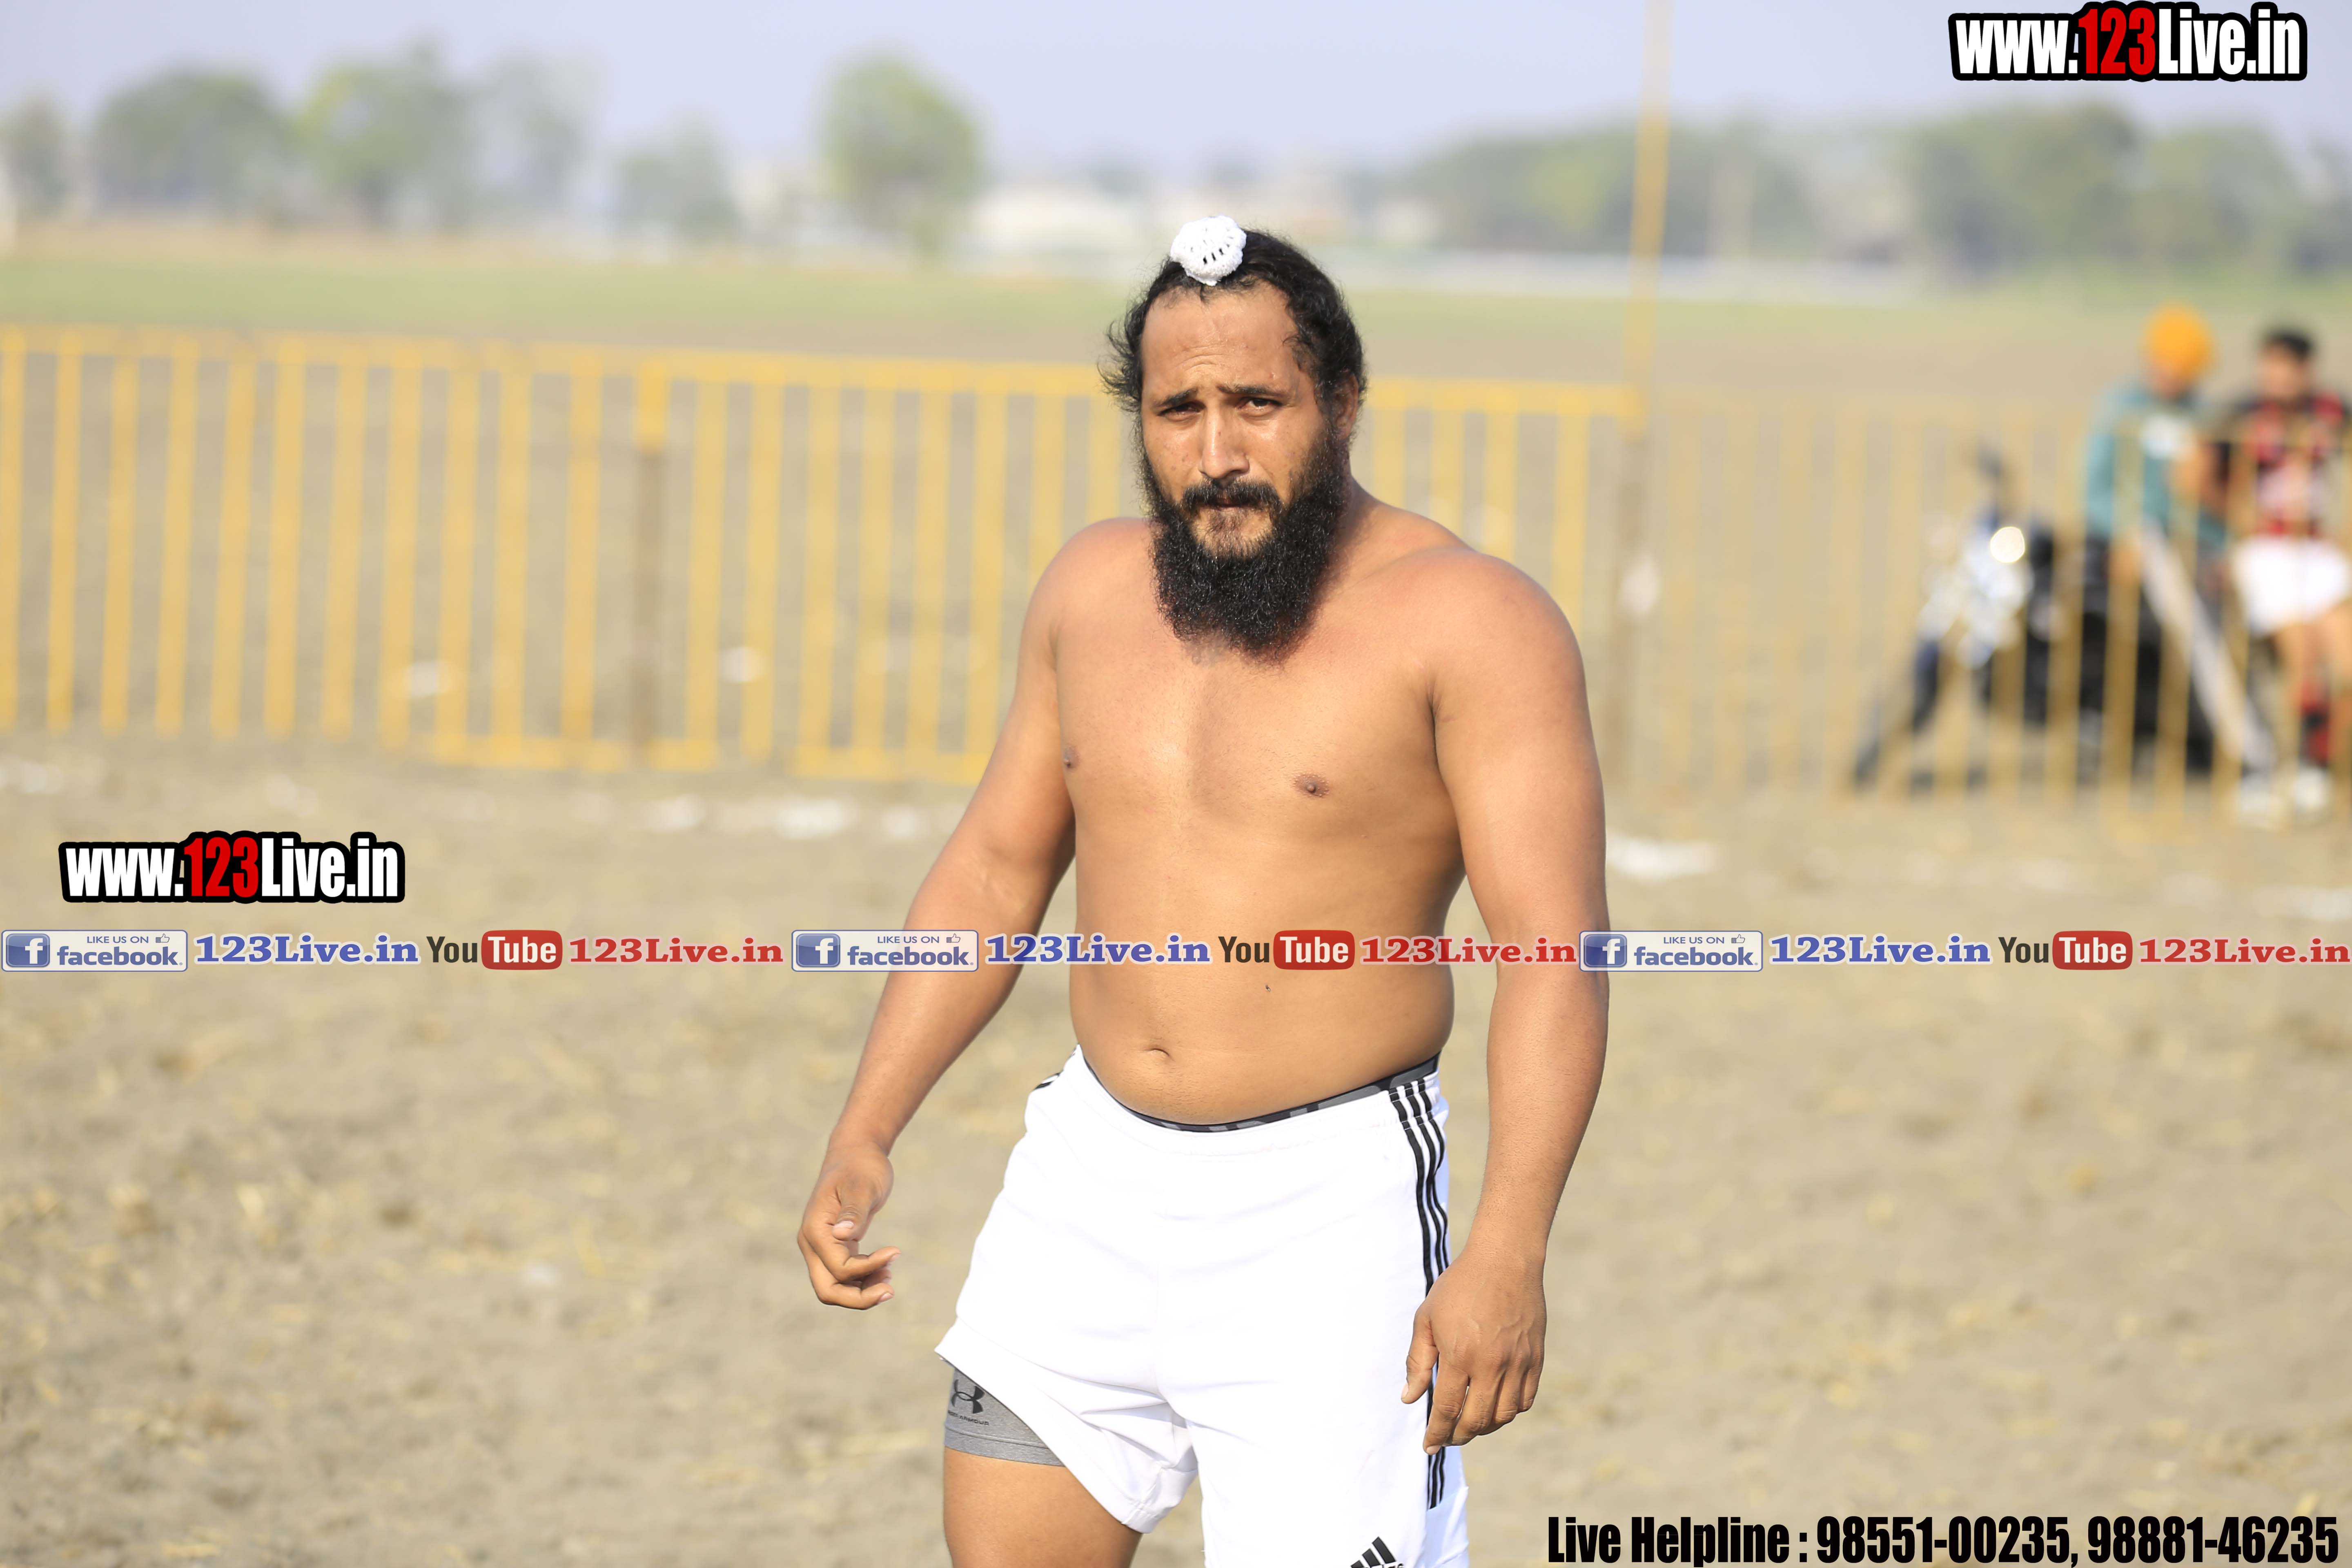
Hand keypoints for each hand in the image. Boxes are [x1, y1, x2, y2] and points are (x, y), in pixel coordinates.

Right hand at [798, 1142, 898, 1308]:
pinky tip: (884, 1270)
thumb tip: (843, 1235)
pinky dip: (863, 1279)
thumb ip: (854, 1212)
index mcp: (815, 1230)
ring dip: (862, 1291)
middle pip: (827, 1290)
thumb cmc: (861, 1167)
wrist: (856, 1153)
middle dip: (858, 1298)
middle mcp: (812, 1243)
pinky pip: (844, 1276)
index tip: (896, 1252)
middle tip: (890, 1291)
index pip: (839, 1268)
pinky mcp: (834, 1247)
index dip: (868, 1267)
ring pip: (835, 1287)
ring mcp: (821, 1247)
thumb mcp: (863, 1186)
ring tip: (890, 1278)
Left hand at [1400, 1250, 1545, 1451]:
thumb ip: (1418, 1361)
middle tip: (1447, 1438)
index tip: (1428, 1446)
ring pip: (1503, 1416)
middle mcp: (1491, 1365)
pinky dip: (1509, 1412)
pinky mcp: (1535, 1359)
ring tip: (1469, 1425)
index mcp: (1460, 1355)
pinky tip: (1495, 1408)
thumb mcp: (1427, 1318)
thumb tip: (1409, 1398)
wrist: (1504, 1261)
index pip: (1446, 1410)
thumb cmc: (1459, 1287)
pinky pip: (1524, 1401)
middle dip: (1458, 1436)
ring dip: (1484, 1428)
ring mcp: (1517, 1363)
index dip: (1436, 1433)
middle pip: (1476, 1420)